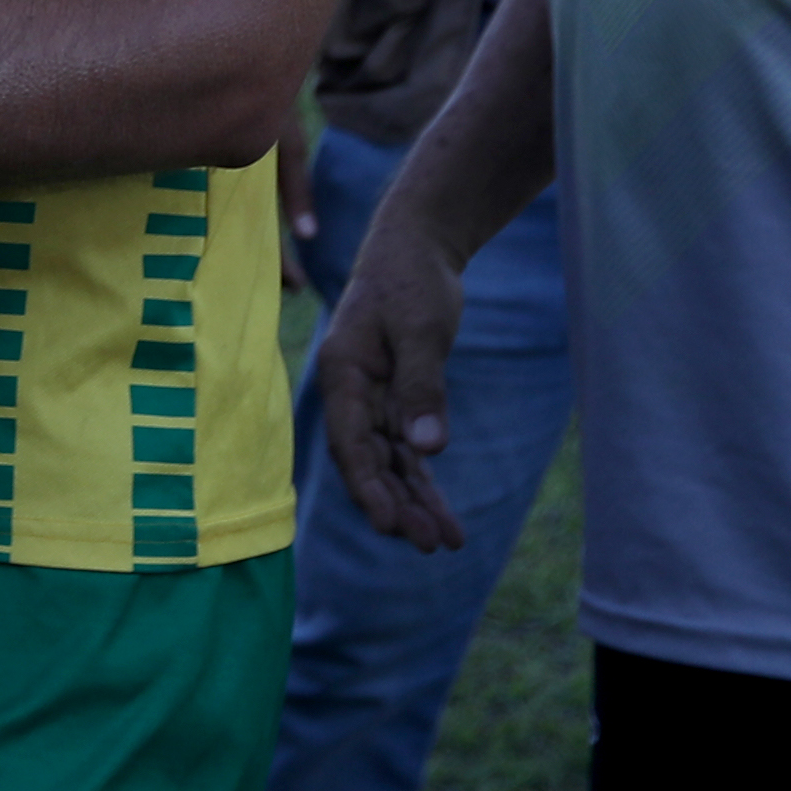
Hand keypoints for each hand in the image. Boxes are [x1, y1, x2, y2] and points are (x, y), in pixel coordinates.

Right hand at [315, 211, 469, 551]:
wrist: (416, 247)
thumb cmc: (411, 280)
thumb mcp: (420, 328)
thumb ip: (422, 386)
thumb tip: (430, 449)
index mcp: (343, 373)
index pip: (350, 442)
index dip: (367, 486)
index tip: (387, 525)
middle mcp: (352, 393)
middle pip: (371, 461)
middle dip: (398, 504)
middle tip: (431, 543)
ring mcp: (373, 399)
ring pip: (391, 462)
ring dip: (415, 501)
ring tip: (448, 542)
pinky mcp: (397, 399)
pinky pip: (408, 450)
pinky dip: (425, 480)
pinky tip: (444, 515)